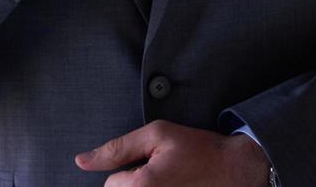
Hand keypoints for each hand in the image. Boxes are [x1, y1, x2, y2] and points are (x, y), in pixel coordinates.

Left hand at [74, 120, 269, 185]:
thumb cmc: (196, 148)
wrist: (234, 170)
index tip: (151, 162)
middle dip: (134, 184)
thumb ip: (116, 148)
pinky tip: (176, 186)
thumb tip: (80, 162)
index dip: (127, 169)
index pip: (110, 184)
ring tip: (170, 182)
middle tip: (162, 174)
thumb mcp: (156, 134)